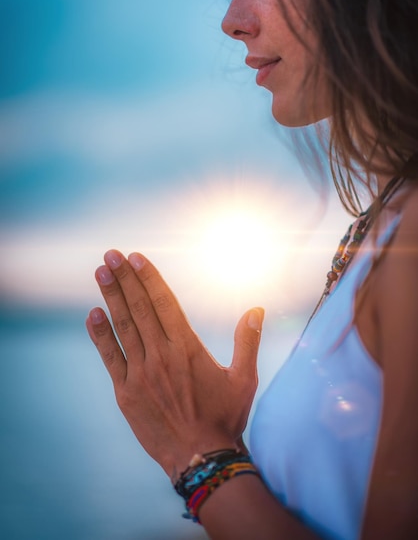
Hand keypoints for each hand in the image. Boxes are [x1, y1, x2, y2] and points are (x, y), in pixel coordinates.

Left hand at [86, 249, 263, 480]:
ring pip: (123, 327)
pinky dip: (100, 335)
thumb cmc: (225, 417)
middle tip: (111, 255)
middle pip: (140, 308)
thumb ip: (247, 340)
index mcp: (187, 348)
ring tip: (100, 272)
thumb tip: (256, 308)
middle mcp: (161, 355)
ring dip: (111, 297)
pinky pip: (110, 358)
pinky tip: (92, 315)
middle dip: (125, 278)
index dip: (149, 277)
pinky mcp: (126, 392)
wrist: (201, 459)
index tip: (136, 257)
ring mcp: (140, 373)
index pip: (164, 302)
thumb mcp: (244, 378)